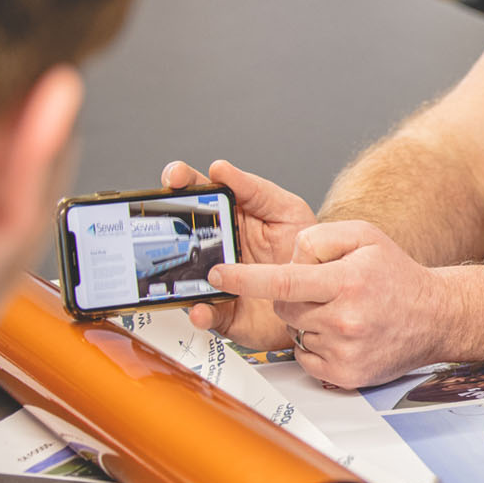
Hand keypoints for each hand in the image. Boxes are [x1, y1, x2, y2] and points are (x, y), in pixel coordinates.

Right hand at [161, 159, 316, 349]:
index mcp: (228, 218)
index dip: (180, 182)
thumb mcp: (286, 210)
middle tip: (162, 215)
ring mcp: (217, 279)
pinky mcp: (224, 310)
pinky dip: (199, 312)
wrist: (321, 294)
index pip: (195, 194)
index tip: (176, 177)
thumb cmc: (302, 250)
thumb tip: (220, 170)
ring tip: (182, 269)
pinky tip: (202, 307)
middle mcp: (215, 248)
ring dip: (175, 275)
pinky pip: (204, 312)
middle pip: (180, 232)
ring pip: (182, 276)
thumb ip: (255, 189)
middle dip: (165, 223)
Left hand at [206, 220, 453, 387]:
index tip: (217, 275)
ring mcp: (343, 351)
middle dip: (292, 296)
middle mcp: (344, 318)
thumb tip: (286, 257)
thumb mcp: (365, 236)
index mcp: (346, 281)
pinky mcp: (344, 375)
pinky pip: (304, 358)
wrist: (436, 317)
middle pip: (283, 307)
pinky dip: (315, 345)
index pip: (283, 280)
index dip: (245, 278)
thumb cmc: (397, 277)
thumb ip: (319, 237)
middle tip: (323, 291)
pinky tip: (343, 334)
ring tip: (342, 314)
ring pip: (294, 332)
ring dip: (307, 321)